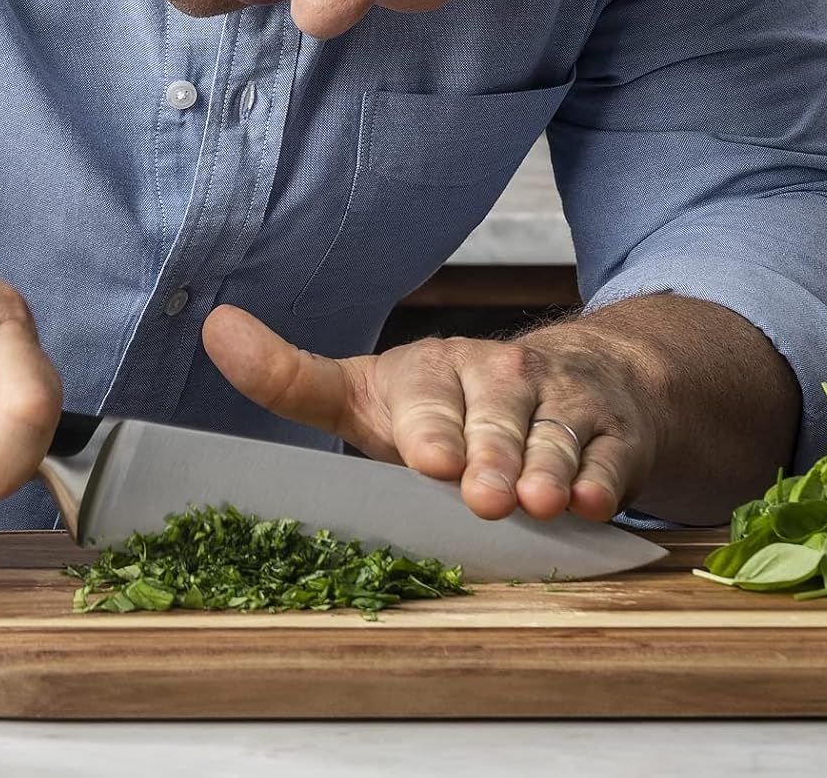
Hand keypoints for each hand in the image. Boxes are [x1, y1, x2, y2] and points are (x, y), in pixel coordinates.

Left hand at [202, 304, 663, 521]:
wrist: (573, 379)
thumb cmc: (450, 406)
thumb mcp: (367, 395)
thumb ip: (292, 378)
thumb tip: (214, 326)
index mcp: (433, 371)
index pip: (427, 398)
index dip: (430, 428)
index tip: (428, 457)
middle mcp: (499, 376)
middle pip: (496, 416)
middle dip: (490, 455)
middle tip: (484, 493)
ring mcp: (560, 401)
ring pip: (554, 435)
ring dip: (547, 467)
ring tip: (540, 500)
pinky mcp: (612, 429)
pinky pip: (610, 454)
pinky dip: (604, 478)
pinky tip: (593, 500)